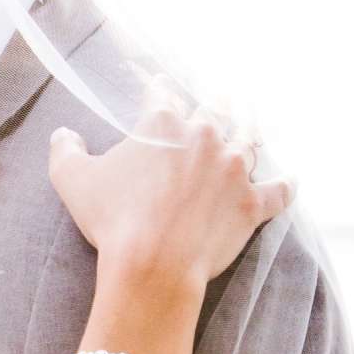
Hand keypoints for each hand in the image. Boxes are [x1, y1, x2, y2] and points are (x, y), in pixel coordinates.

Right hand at [50, 79, 293, 291]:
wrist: (152, 265)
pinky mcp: (253, 204)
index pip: (162, 93)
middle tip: (217, 102)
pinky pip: (279, 190)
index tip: (159, 88)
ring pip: (252, 140)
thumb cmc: (112, 221)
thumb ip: (65, 150)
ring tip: (252, 129)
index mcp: (162, 122)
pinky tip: (290, 181)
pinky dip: (286, 185)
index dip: (158, 89)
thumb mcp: (73, 180)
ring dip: (251, 133)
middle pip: (216, 108)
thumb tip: (63, 134)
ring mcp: (235, 168)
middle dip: (215, 103)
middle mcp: (205, 135)